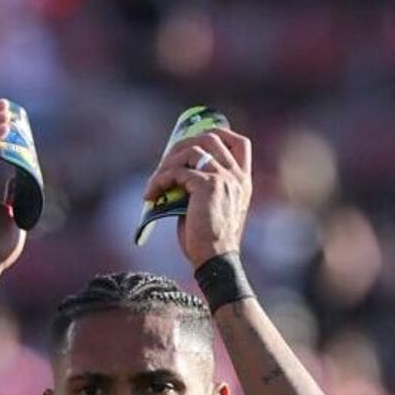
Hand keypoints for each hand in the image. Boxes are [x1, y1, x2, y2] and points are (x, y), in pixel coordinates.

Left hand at [149, 123, 253, 265]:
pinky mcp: (208, 185)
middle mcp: (237, 177)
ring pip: (191, 151)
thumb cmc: (209, 238)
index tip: (195, 142)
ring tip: (156, 182)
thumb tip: (176, 168)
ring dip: (166, 163)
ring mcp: (225, 179)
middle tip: (165, 164)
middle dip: (182, 145)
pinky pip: (177, 172)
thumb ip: (204, 184)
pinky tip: (151, 195)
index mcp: (243, 181)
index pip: (240, 143)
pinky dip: (159, 181)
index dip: (218, 134)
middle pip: (210, 138)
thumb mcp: (213, 206)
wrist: (215, 260)